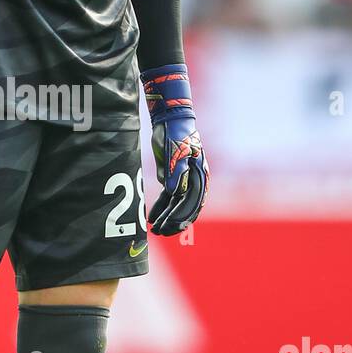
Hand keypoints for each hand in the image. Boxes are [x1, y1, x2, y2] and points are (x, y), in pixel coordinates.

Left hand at [141, 63, 208, 234]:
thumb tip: (174, 194)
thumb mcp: (176, 153)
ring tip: (155, 229)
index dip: (180, 218)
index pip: (192, 203)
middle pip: (186, 208)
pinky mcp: (174, 176)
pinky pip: (168, 196)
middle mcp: (194, 181)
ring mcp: (185, 179)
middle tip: (161, 232)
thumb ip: (176, 174)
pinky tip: (152, 216)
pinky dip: (161, 206)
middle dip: (174, 222)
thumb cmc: (176, 134)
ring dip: (166, 217)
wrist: (171, 120)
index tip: (169, 227)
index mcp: (199, 176)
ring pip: (176, 204)